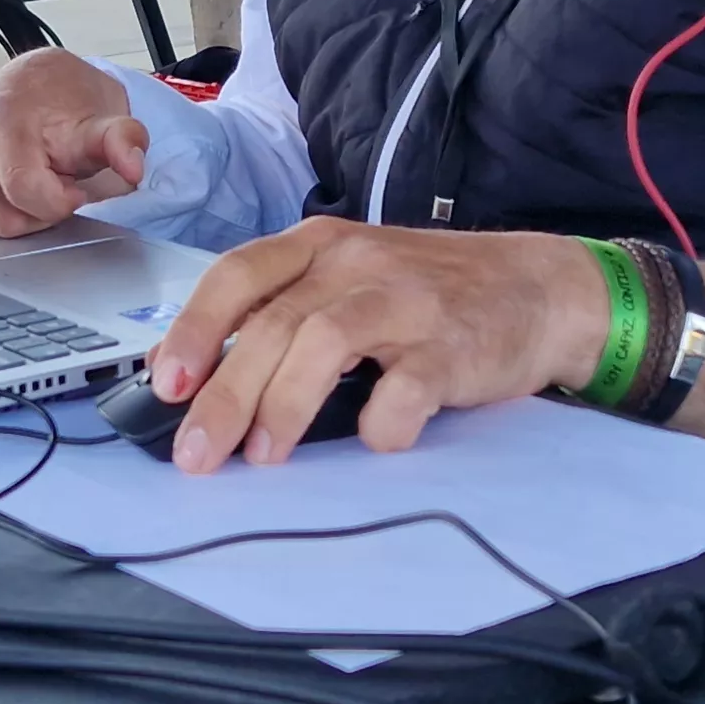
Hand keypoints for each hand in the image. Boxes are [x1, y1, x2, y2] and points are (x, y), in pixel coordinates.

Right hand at [0, 48, 146, 236]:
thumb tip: (132, 166)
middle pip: (3, 220)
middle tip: (50, 176)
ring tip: (24, 173)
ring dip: (13, 210)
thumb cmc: (66, 103)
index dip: (59, 201)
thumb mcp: (105, 118)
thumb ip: (122, 141)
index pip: (25, 194)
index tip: (72, 184)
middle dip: (38, 210)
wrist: (35, 83)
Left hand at [147, 219, 609, 472]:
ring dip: (285, 406)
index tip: (166, 384)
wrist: (538, 288)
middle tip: (199, 455)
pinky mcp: (454, 346)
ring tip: (265, 456)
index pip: (239, 276)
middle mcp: (358, 264)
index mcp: (321, 247)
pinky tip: (373, 438)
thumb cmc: (427, 295)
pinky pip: (407, 387)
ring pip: (326, 343)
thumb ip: (277, 315)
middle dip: (226, 395)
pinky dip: (382, 421)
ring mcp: (408, 301)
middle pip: (273, 324)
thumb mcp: (346, 284)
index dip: (196, 328)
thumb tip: (187, 370)